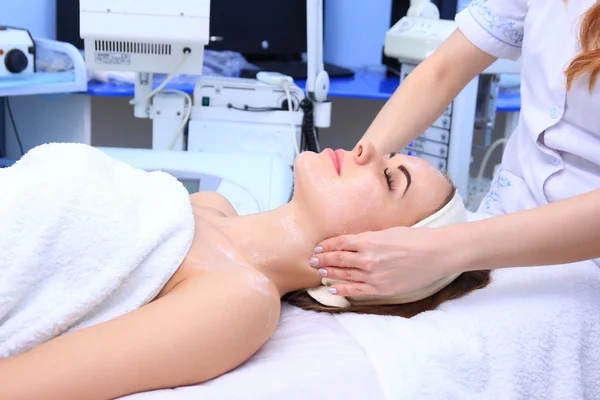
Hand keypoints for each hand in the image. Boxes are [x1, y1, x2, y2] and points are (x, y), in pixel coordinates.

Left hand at [309, 226, 463, 296]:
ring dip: (329, 273)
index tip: (318, 247)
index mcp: (369, 239)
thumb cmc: (415, 238)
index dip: (326, 245)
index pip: (340, 242)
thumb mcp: (388, 232)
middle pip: (338, 259)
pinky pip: (356, 290)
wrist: (436, 254)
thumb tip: (354, 242)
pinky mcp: (381, 288)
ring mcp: (373, 275)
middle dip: (323, 259)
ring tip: (319, 272)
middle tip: (312, 260)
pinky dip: (342, 290)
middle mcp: (367, 258)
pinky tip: (332, 288)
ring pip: (344, 274)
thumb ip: (369, 238)